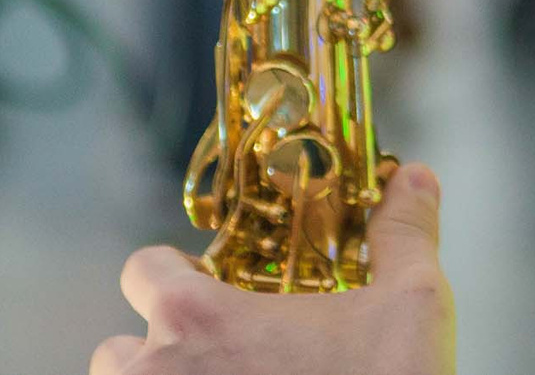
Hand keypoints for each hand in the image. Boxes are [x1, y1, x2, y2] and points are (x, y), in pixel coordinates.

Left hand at [91, 164, 453, 374]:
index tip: (212, 292)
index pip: (142, 271)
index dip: (174, 276)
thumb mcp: (410, 307)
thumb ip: (404, 235)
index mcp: (196, 317)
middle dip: (157, 351)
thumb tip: (416, 178)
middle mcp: (155, 373)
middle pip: (118, 349)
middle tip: (221, 360)